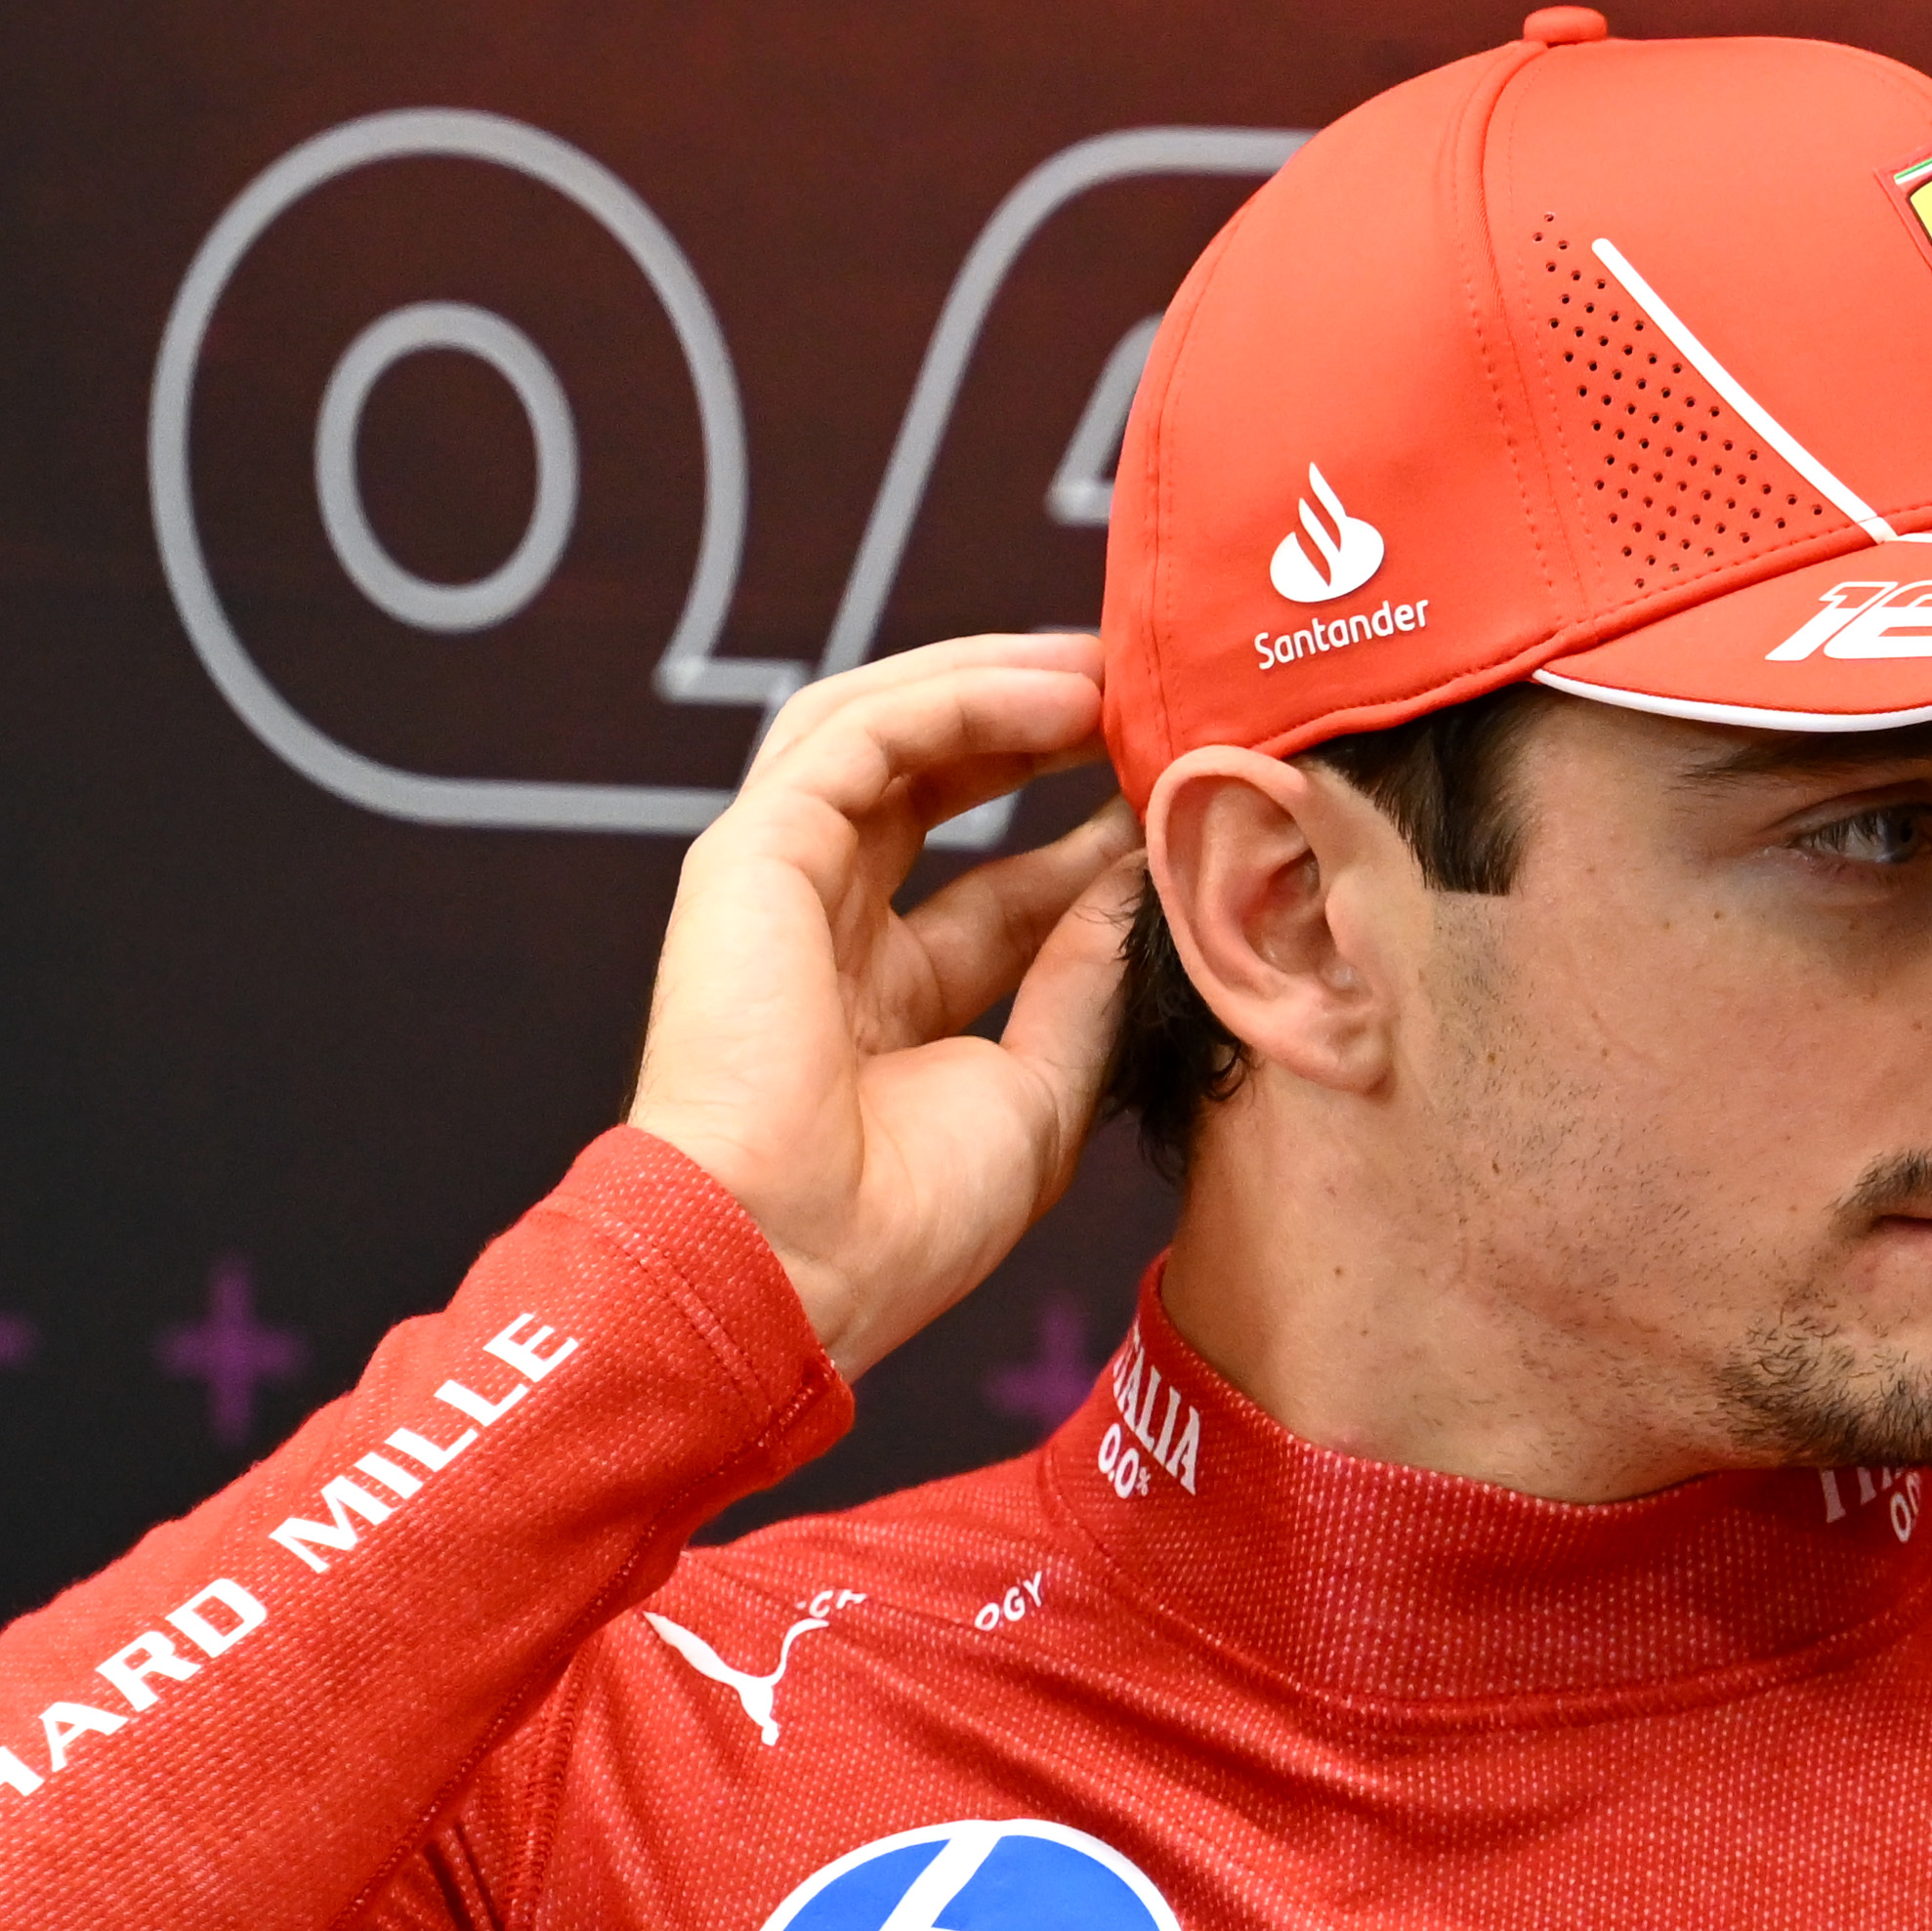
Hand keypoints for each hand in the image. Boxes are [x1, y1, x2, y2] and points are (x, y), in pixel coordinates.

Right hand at [624, 632, 1144, 1379]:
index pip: (1002, 887)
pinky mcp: (752, 853)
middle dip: (1040, 730)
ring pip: (886, 733)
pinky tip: (1055, 695)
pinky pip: (856, 736)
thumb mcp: (1042, 1091)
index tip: (1179, 799)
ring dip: (999, 687)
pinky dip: (955, 699)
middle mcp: (830, 931)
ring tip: (1108, 669)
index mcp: (889, 1001)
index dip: (1088, 835)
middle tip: (1145, 698)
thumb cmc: (907, 1218)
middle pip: (937, 786)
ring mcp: (780, 884)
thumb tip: (1139, 878)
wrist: (797, 1261)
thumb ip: (1086, 979)